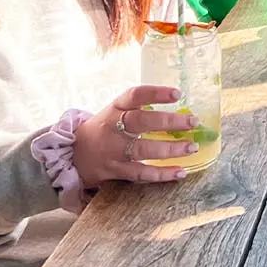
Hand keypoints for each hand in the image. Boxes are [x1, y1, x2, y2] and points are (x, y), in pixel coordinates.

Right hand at [72, 85, 201, 186]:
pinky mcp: (114, 171)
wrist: (73, 154)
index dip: (156, 93)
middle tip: (193, 122)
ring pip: (143, 150)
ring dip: (170, 150)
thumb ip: (141, 107)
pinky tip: (180, 172)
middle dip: (169, 122)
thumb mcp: (116, 111)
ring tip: (192, 147)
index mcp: (115, 108)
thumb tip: (180, 102)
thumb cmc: (105, 129)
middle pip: (141, 122)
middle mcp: (112, 127)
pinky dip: (162, 174)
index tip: (178, 94)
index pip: (134, 95)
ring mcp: (112, 151)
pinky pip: (141, 174)